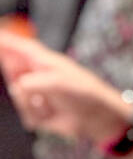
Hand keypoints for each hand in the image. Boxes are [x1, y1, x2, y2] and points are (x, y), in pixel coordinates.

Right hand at [0, 31, 132, 142]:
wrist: (97, 118)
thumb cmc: (86, 93)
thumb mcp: (60, 82)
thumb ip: (35, 82)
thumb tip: (18, 87)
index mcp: (43, 61)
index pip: (18, 46)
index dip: (5, 41)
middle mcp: (35, 75)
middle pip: (11, 70)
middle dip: (17, 79)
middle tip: (39, 88)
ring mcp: (34, 93)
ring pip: (16, 95)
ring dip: (31, 103)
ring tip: (49, 104)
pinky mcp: (35, 111)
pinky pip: (25, 114)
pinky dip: (37, 116)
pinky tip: (51, 114)